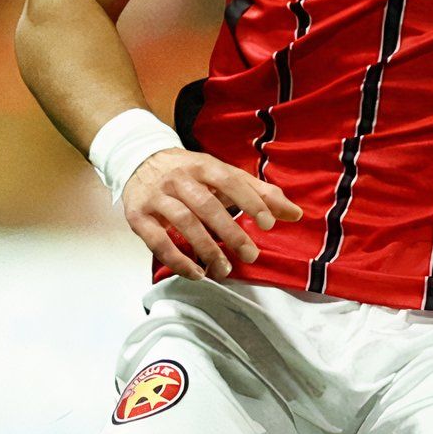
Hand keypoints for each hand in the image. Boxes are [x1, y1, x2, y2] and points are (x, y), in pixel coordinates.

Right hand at [121, 150, 303, 279]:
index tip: (268, 223)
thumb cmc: (189, 173)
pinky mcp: (139, 217)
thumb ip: (258, 193)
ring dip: (206, 248)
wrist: (137, 161)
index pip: (229, 181)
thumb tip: (295, 214)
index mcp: (202, 165)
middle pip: (206, 205)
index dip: (250, 201)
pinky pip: (157, 241)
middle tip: (250, 255)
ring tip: (224, 269)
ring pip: (183, 222)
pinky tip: (196, 272)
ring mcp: (156, 197)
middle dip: (230, 232)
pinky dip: (177, 260)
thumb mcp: (222, 175)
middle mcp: (178, 178)